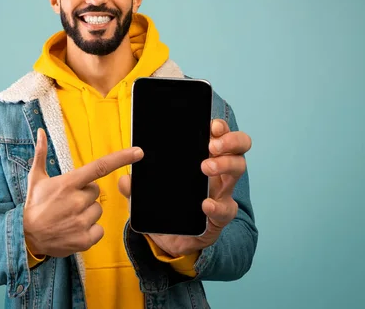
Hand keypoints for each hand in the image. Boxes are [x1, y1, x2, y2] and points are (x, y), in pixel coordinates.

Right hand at [24, 128, 143, 257]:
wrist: (25, 236)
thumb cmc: (33, 205)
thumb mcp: (35, 178)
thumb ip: (41, 153)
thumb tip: (41, 131)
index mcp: (69, 183)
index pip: (100, 167)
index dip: (121, 158)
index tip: (138, 152)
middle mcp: (78, 201)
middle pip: (96, 192)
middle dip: (86, 195)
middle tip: (68, 202)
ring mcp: (82, 221)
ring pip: (98, 210)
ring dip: (87, 213)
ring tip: (69, 216)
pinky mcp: (84, 239)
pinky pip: (99, 229)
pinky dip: (90, 231)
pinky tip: (74, 229)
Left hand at [118, 119, 251, 256]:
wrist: (169, 240)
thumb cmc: (163, 206)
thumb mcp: (144, 194)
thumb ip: (134, 186)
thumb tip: (125, 179)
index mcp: (202, 156)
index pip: (218, 134)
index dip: (220, 127)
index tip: (211, 125)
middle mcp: (217, 170)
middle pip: (239, 146)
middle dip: (230, 140)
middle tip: (212, 145)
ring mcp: (222, 192)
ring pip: (238, 169)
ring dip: (225, 164)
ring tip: (205, 167)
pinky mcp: (221, 216)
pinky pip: (227, 209)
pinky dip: (217, 206)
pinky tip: (206, 205)